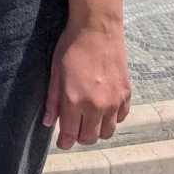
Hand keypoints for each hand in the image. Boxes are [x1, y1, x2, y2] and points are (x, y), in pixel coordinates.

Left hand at [44, 19, 131, 147]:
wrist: (97, 29)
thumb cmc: (71, 47)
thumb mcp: (55, 71)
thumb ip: (52, 100)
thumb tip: (48, 122)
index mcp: (74, 100)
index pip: (69, 133)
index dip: (64, 142)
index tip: (62, 144)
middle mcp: (96, 106)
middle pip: (90, 138)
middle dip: (79, 137)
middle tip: (74, 129)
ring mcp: (114, 102)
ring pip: (107, 132)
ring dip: (97, 131)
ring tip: (89, 120)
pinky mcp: (126, 95)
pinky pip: (120, 118)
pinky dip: (112, 119)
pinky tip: (104, 109)